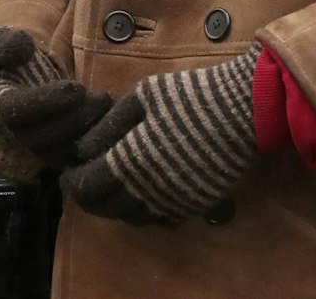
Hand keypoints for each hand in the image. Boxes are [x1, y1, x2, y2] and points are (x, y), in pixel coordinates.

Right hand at [0, 27, 111, 171]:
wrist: (19, 77)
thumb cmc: (12, 57)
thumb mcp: (1, 40)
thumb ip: (6, 42)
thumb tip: (22, 48)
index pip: (15, 112)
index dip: (45, 102)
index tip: (76, 88)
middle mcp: (12, 131)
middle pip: (41, 138)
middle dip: (74, 119)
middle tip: (101, 98)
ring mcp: (35, 147)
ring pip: (60, 152)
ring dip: (87, 133)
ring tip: (108, 107)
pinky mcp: (56, 154)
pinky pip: (75, 159)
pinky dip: (95, 144)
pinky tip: (111, 120)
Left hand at [62, 47, 260, 225]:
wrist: (245, 110)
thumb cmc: (192, 95)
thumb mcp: (144, 95)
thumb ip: (109, 124)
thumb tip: (82, 150)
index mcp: (130, 161)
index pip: (87, 187)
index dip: (72, 182)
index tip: (69, 171)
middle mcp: (148, 190)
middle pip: (106, 209)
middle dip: (91, 196)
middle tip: (89, 178)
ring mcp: (173, 202)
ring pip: (133, 219)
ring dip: (118, 205)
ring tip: (117, 183)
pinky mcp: (194, 206)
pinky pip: (160, 220)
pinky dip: (146, 210)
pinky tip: (147, 190)